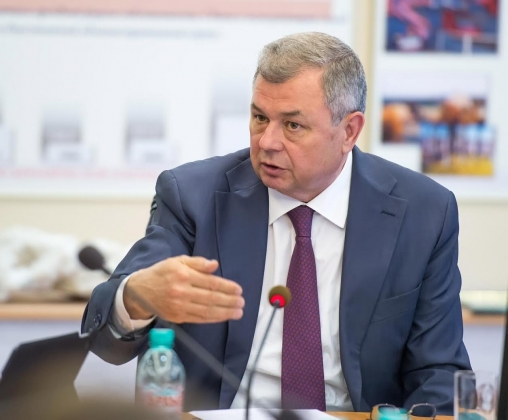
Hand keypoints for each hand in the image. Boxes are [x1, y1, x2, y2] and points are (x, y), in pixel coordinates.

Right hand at [123, 255, 244, 323]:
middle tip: (242, 302)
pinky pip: (199, 319)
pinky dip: (213, 319)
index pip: (210, 282)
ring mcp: (179, 306)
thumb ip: (197, 263)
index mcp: (183, 275)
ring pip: (206, 311)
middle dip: (229, 301)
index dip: (227, 287)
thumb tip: (214, 265)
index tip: (238, 289)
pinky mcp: (178, 317)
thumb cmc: (161, 273)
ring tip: (238, 312)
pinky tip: (223, 317)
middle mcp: (182, 292)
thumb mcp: (177, 261)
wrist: (139, 291)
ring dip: (225, 312)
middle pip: (211, 298)